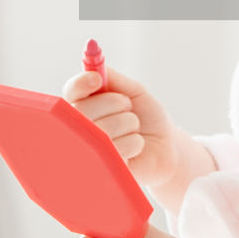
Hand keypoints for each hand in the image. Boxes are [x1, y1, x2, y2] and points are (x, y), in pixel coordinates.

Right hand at [61, 65, 180, 189]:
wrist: (167, 145)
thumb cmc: (147, 117)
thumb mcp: (134, 91)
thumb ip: (114, 79)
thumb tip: (94, 68)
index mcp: (84, 104)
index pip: (71, 93)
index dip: (80, 84)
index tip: (96, 78)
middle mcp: (80, 128)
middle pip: (82, 111)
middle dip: (114, 102)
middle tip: (128, 105)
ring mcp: (89, 150)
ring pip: (102, 130)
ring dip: (128, 123)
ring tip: (135, 128)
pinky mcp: (102, 169)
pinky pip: (116, 150)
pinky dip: (134, 142)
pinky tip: (136, 147)